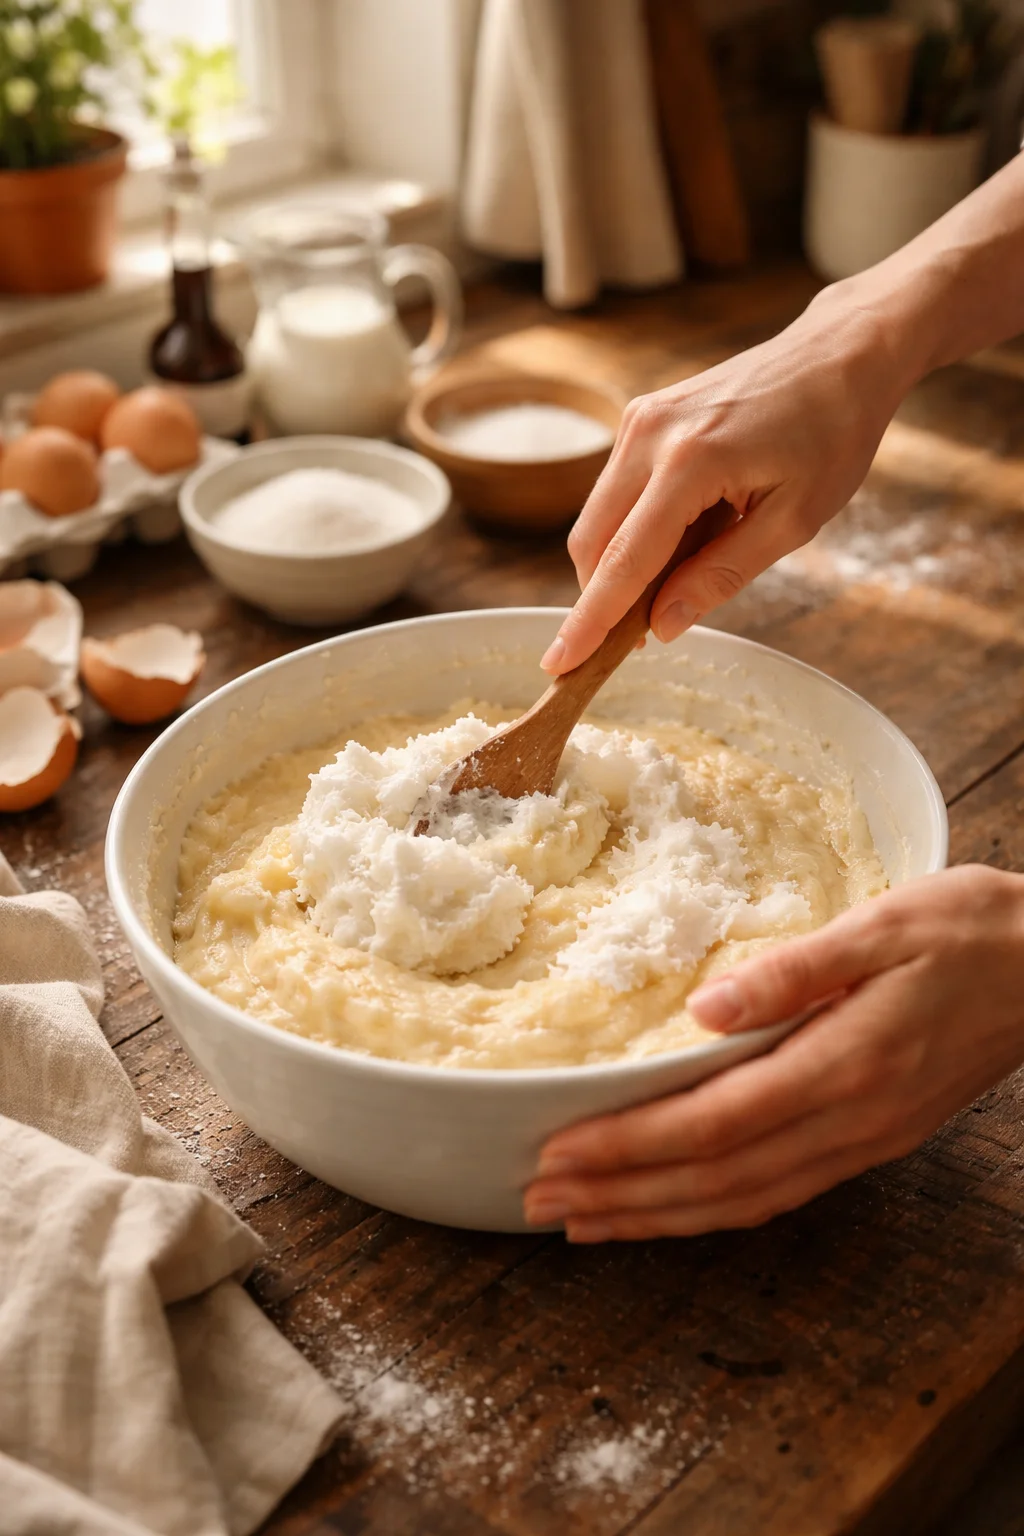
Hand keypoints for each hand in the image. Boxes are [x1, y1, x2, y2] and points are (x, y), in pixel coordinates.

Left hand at [524, 866, 1023, 1240]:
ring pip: (745, 1200)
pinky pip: (780, 1191)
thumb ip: (792, 970)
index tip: (560, 1155)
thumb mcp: (883, 926)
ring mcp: (866, 1139)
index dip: (630, 1148)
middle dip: (623, 1198)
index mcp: (844, 1066)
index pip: (713, 1125)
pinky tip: (676, 1206)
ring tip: (586, 1221)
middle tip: (541, 1202)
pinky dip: (715, 1208)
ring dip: (659, 1216)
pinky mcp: (875, 1137)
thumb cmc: (972, 931)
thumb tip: (703, 1009)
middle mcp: (851, 1120)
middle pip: (716, 1181)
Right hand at [541, 288, 910, 674]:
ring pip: (597, 519)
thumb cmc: (832, 433)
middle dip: (602, 598)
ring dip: (622, 563)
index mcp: (690, 462)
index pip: (623, 560)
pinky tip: (687, 534)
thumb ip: (722, 576)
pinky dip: (634, 530)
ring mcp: (638, 421)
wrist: (838, 355)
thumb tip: (663, 626)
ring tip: (688, 569)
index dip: (590, 621)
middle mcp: (648, 435)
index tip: (559, 665)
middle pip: (592, 543)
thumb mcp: (793, 521)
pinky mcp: (641, 417)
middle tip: (644, 636)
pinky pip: (616, 492)